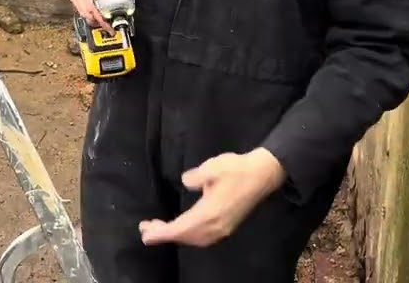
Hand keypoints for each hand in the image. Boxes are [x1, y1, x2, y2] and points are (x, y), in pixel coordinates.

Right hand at [67, 0, 112, 32]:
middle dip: (99, 22)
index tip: (110, 26)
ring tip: (104, 23)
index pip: (93, 6)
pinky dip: (87, 13)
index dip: (102, 19)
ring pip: (82, 11)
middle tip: (109, 27)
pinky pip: (78, 7)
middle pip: (87, 11)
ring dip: (93, 18)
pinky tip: (95, 15)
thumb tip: (125, 9)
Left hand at [139, 148, 286, 247]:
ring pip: (194, 239)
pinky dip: (188, 235)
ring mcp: (223, 229)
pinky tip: (182, 227)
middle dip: (164, 234)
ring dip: (177, 235)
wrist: (263, 175)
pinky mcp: (227, 227)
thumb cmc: (236, 170)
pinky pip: (202, 237)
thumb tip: (185, 182)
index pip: (179, 229)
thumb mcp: (211, 168)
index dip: (160, 233)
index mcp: (208, 214)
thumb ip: (194, 177)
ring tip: (160, 227)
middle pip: (185, 237)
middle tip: (147, 228)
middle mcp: (215, 227)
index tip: (145, 233)